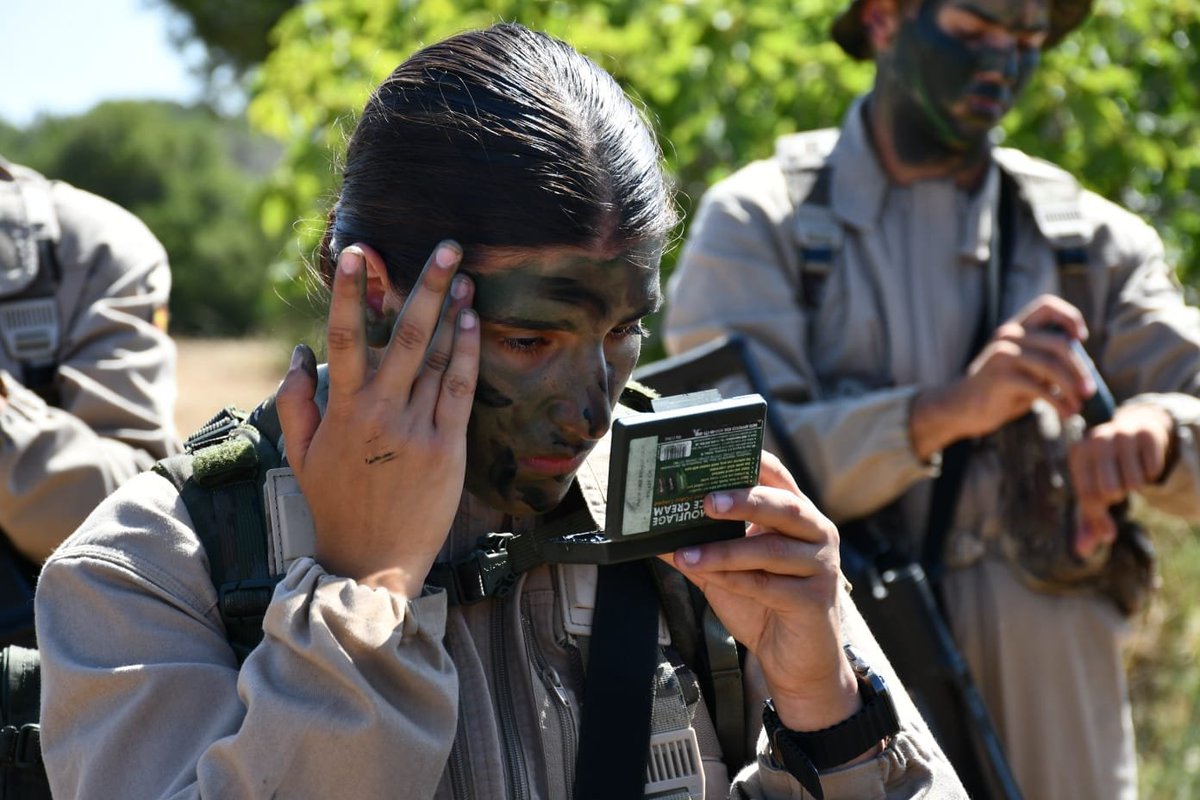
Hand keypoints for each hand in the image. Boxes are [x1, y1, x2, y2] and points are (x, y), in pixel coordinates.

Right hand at [275, 242, 479, 597]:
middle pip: (403, 336)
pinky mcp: (447, 448)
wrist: (370, 562)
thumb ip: (296, 400)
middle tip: (448, 247)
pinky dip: (466, 355)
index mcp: (341, 410)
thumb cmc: (334, 504)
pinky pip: (460, 391)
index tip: (356, 251)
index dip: (348, 291)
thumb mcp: (299, 454)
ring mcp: (416, 429)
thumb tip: (299, 353)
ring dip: (453, 313)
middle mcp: (379, 412)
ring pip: (436, 359)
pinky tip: (473, 324)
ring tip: (466, 277)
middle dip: (426, 286)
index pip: (342, 337)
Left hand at [662, 451, 858, 731]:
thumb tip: (650, 533)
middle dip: (744, 500)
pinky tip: (710, 577)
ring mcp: (820, 566)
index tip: (721, 453)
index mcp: (796, 517)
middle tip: (707, 500)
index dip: (754, 461)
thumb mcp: (725, 573)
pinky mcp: (815, 600)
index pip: (778, 477)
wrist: (797, 663)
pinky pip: (771, 586)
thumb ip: (697, 549)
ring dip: (725, 551)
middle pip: (783, 506)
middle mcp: (816, 534)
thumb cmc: (764, 607)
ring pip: (771, 549)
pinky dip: (737, 581)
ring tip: (689, 553)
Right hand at [910, 294, 1095, 458]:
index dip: (1070, 317)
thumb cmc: (997, 392)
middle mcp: (1008, 336)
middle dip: (1081, 369)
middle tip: (1089, 391)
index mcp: (1014, 330)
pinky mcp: (1001, 377)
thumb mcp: (1025, 372)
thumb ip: (1047, 365)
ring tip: (1079, 406)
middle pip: (1058, 344)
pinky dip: (1059, 403)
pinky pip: (1041, 389)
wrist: (960, 409)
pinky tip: (1066, 414)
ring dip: (1072, 389)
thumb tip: (1086, 368)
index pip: (1046, 306)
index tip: (1081, 338)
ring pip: (1052, 367)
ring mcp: (1003, 355)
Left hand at [1069, 403, 1173, 557]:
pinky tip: (1143, 461)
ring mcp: (1120, 434)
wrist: (1132, 431)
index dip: (1100, 517)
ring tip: (1129, 471)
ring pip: (1134, 483)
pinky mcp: (1145, 434)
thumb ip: (1088, 522)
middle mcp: (1095, 440)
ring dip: (1136, 485)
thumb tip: (1081, 551)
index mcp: (1078, 455)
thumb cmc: (1107, 469)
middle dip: (1119, 496)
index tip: (1108, 529)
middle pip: (1111, 491)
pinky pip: (1153, 470)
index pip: (1088, 497)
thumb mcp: (1094, 492)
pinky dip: (1151, 473)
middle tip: (1118, 485)